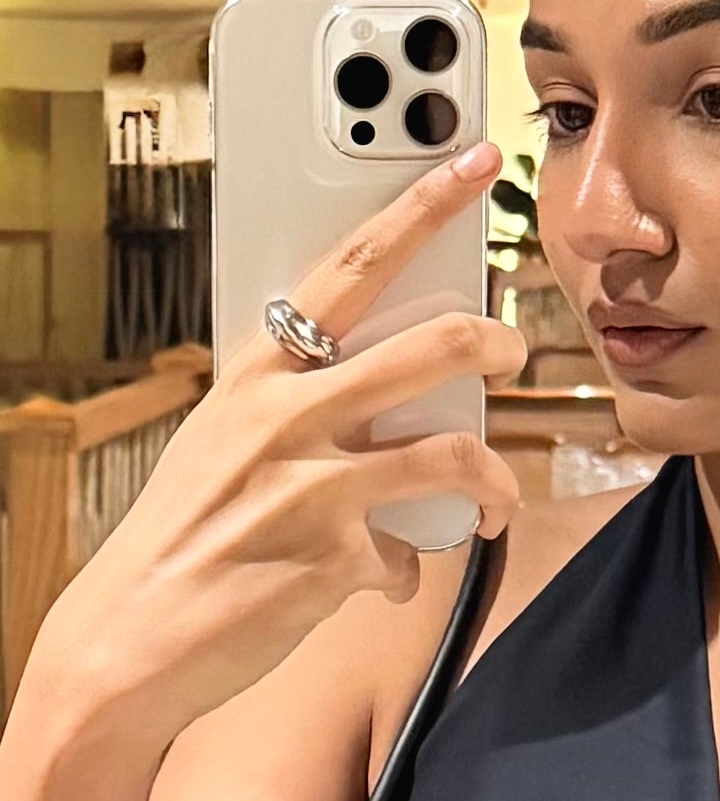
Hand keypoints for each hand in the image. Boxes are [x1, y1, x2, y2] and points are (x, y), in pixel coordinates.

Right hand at [44, 141, 526, 740]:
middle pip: (432, 345)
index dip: (424, 206)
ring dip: (498, 482)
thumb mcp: (229, 440)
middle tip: (510, 352)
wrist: (127, 639)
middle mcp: (287, 416)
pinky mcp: (336, 557)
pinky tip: (385, 577)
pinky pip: (412, 550)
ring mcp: (314, 485)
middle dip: (494, 341)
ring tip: (498, 500)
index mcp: (259, 372)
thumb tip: (390, 397)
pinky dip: (408, 566)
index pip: (352, 265)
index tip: (476, 160)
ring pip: (453, 452)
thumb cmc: (184, 532)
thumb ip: (304, 406)